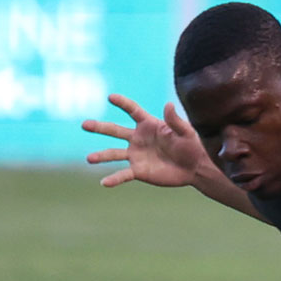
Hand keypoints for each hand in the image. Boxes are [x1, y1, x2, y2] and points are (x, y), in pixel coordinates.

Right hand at [83, 93, 213, 187]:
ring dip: (101, 155)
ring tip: (89, 158)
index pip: (132, 111)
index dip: (122, 103)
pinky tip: (104, 182)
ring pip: (114, 153)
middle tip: (84, 124)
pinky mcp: (139, 171)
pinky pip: (123, 174)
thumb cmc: (193, 146)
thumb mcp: (186, 131)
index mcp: (149, 125)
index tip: (110, 97)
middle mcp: (139, 139)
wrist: (195, 168)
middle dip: (100, 127)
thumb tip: (168, 105)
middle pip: (115, 130)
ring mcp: (136, 155)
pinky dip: (114, 179)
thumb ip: (175, 120)